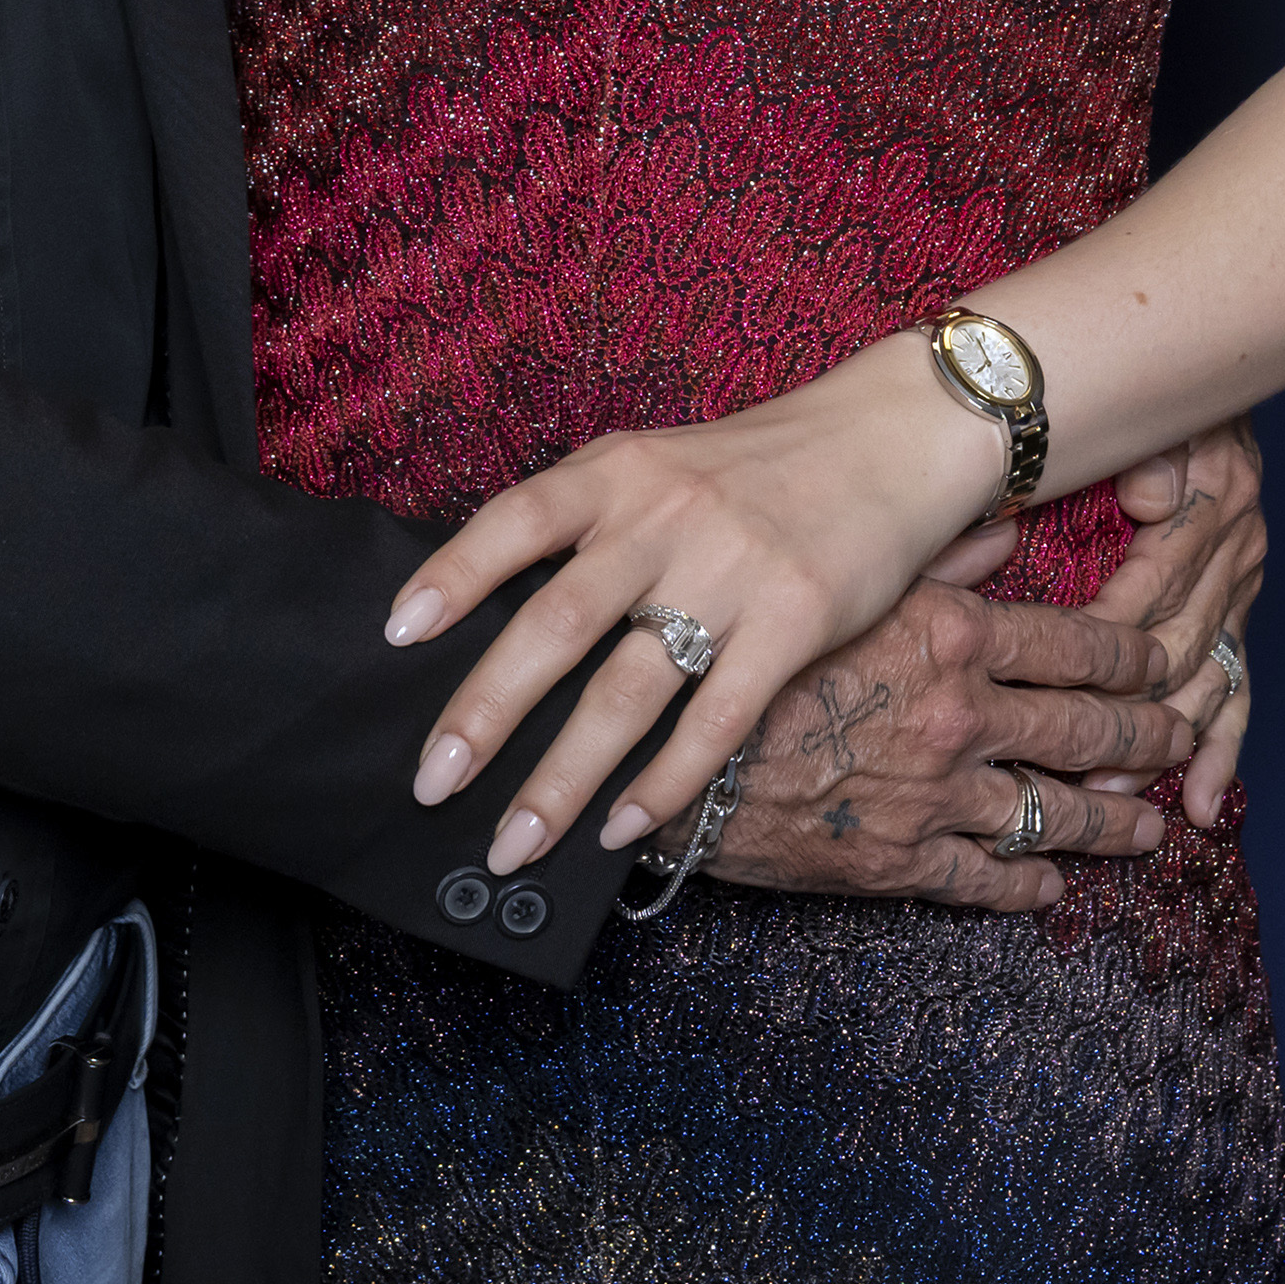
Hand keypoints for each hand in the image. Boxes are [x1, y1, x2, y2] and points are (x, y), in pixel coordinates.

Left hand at [388, 335, 1006, 877]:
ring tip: (515, 842)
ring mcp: (731, 572)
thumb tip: (491, 613)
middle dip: (485, 713)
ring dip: (561, 778)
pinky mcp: (795, 622)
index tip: (396, 636)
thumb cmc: (755, 467)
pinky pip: (716, 721)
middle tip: (432, 784)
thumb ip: (588, 526)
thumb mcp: (657, 466)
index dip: (452, 574)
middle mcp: (664, 518)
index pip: (515, 520)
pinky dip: (662, 783)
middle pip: (556, 624)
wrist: (888, 441)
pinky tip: (620, 828)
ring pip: (627, 692)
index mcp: (618, 471)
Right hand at [701, 581, 1189, 913]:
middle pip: (1087, 732)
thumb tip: (1006, 530)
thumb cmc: (746, 645)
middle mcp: (959, 717)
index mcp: (951, 636)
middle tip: (1181, 737)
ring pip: (1053, 814)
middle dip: (1147, 737)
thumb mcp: (846, 578)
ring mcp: (935, 796)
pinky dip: (1029, 885)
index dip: (1135, 657)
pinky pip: (986, 880)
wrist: (663, 745)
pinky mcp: (898, 862)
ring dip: (1112, 822)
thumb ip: (935, 555)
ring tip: (1149, 828)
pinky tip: (1054, 885)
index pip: (1080, 646)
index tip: (1164, 661)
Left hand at [1086, 421, 1265, 828]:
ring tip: (1115, 792)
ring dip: (1162, 743)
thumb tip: (1149, 499)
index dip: (1107, 631)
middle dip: (1126, 709)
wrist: (1201, 376)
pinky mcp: (1238, 614)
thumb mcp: (1146, 408)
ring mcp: (1241, 588)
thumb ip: (1142, 451)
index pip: (1156, 585)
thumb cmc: (1149, 398)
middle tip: (1074, 760)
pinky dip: (1219, 752)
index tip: (1056, 672)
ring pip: (1205, 683)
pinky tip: (1197, 803)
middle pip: (1180, 647)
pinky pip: (1236, 693)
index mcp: (1213, 500)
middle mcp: (1237, 550)